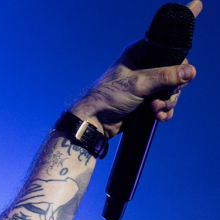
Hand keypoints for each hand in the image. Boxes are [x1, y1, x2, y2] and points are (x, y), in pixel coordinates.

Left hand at [71, 0, 200, 137]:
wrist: (93, 123)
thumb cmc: (108, 97)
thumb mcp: (139, 84)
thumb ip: (165, 77)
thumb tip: (189, 72)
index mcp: (140, 53)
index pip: (168, 44)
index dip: (180, 48)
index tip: (194, 28)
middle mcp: (144, 67)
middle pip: (174, 71)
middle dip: (174, 86)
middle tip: (166, 95)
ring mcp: (145, 85)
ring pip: (170, 89)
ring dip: (168, 101)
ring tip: (155, 109)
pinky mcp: (144, 101)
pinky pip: (163, 103)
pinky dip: (163, 111)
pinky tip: (158, 117)